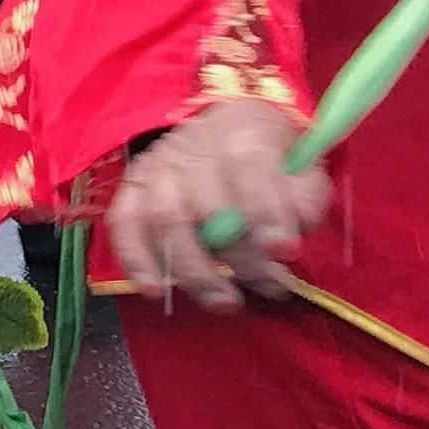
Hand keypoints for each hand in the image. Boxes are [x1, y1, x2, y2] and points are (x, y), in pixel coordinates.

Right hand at [99, 100, 326, 309]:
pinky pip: (123, 225)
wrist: (227, 126)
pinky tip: (154, 290)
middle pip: (209, 205)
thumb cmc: (271, 156)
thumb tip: (289, 236)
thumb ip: (305, 197)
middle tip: (271, 287)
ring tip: (225, 302)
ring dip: (195, 271)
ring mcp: (158, 168)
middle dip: (242, 257)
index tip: (285, 251)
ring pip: (166, 221)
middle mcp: (194, 146)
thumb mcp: (303, 165)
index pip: (249, 168)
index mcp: (243, 131)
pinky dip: (135, 260)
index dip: (266, 212)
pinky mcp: (133, 189)